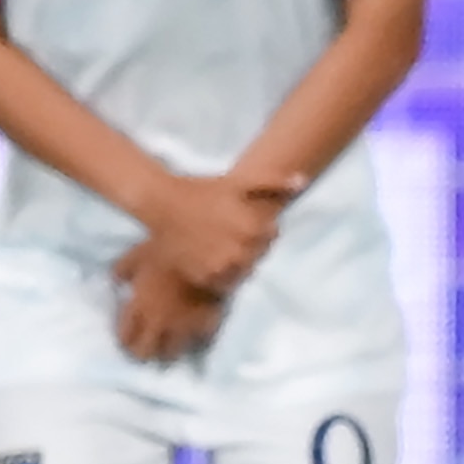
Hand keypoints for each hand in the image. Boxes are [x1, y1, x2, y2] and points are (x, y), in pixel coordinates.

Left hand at [109, 247, 227, 364]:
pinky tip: (192, 337)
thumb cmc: (168, 250)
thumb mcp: (138, 254)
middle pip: (146, 352)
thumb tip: (116, 279)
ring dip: (166, 352)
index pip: (126, 336)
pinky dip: (192, 340)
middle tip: (144, 349)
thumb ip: (124, 269)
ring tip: (167, 349)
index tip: (126, 338)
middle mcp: (158, 323)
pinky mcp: (206, 325)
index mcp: (139, 307)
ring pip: (171, 354)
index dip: (124, 339)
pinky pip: (197, 341)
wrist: (207, 254)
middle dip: (143, 352)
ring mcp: (183, 327)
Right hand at [138, 167, 298, 297]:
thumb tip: (302, 182)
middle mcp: (241, 251)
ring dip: (235, 261)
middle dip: (248, 245)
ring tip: (217, 243)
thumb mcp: (240, 182)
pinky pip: (223, 282)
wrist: (162, 202)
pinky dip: (220, 273)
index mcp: (255, 229)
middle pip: (258, 255)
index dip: (258, 227)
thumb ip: (274, 183)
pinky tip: (207, 255)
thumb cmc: (203, 189)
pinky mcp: (204, 277)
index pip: (272, 236)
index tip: (240, 218)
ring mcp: (222, 267)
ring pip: (243, 271)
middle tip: (225, 231)